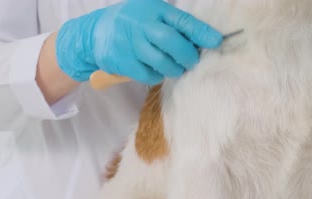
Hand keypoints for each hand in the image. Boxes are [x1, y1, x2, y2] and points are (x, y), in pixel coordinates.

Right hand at [56, 0, 222, 84]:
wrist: (95, 33)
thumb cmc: (132, 22)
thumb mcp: (150, 11)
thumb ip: (173, 22)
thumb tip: (204, 37)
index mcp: (154, 9)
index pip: (182, 21)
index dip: (201, 33)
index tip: (217, 41)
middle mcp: (142, 24)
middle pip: (171, 41)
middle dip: (187, 55)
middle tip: (192, 60)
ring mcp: (131, 44)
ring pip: (161, 61)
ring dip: (174, 68)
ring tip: (176, 67)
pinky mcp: (123, 61)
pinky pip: (148, 74)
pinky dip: (157, 75)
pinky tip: (157, 70)